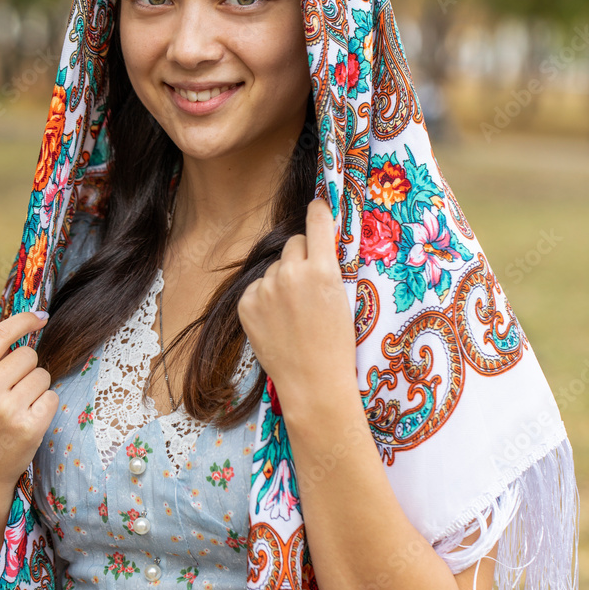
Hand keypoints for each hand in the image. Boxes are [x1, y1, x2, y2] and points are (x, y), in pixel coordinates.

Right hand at [0, 312, 58, 504]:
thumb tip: (29, 325)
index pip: (0, 334)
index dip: (24, 321)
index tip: (41, 316)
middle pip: (28, 355)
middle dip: (28, 368)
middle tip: (15, 392)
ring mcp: (7, 409)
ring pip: (43, 375)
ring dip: (38, 388)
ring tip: (19, 408)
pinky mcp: (29, 426)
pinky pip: (52, 397)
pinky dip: (46, 406)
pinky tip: (29, 420)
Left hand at [237, 198, 356, 410]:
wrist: (313, 383)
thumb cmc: (336, 345)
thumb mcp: (342, 299)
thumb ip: (327, 268)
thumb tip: (315, 243)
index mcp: (322, 270)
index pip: (317, 221)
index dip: (318, 211)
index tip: (317, 206)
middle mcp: (291, 273)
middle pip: (294, 244)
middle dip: (302, 257)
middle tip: (310, 285)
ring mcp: (265, 289)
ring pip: (274, 267)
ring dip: (282, 279)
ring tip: (293, 312)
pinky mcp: (246, 304)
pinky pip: (256, 287)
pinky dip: (264, 298)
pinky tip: (277, 321)